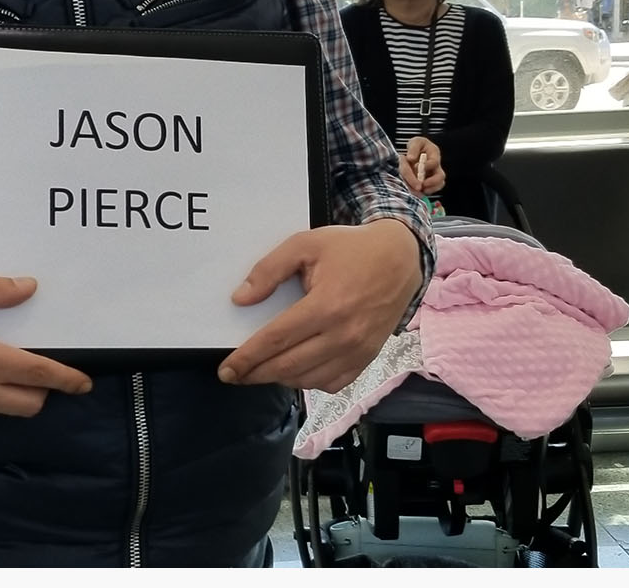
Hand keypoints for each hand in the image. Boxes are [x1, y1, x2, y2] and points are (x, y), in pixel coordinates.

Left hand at [219, 218, 423, 391]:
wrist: (402, 258)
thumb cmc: (353, 249)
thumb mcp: (306, 244)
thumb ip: (270, 269)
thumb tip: (241, 299)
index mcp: (326, 305)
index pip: (275, 341)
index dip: (246, 359)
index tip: (226, 370)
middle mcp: (343, 335)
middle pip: (287, 367)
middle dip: (255, 374)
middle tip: (235, 375)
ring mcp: (358, 350)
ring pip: (308, 381)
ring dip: (280, 379)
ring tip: (263, 370)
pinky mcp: (368, 358)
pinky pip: (333, 384)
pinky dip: (310, 382)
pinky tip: (297, 370)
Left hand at [401, 136, 446, 195]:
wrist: (415, 152)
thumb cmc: (417, 146)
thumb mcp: (415, 142)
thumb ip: (413, 148)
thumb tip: (411, 158)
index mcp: (434, 154)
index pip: (434, 162)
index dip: (426, 166)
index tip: (416, 166)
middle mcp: (436, 166)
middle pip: (440, 176)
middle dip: (431, 182)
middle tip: (420, 186)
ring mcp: (434, 175)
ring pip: (438, 185)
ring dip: (429, 189)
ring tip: (418, 190)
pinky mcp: (429, 183)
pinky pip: (431, 190)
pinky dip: (425, 192)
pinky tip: (416, 192)